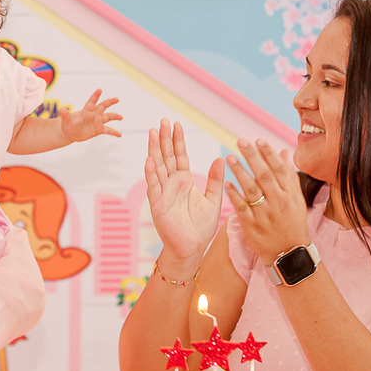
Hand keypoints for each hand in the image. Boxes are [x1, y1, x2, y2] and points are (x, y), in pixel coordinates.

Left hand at [59, 89, 121, 142]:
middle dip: (110, 102)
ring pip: (108, 117)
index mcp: (86, 110)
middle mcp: (94, 114)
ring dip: (115, 116)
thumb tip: (62, 110)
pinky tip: (120, 135)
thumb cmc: (68, 125)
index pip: (92, 101)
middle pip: (103, 105)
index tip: (99, 90)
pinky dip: (114, 132)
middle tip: (117, 99)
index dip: (95, 95)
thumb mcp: (66, 121)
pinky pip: (108, 130)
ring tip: (121, 117)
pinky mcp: (99, 129)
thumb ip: (66, 115)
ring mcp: (98, 121)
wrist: (71, 133)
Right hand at [144, 119, 223, 270]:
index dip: (177, 141)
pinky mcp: (158, 205)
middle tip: (162, 121)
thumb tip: (221, 159)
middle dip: (164, 139)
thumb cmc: (200, 227)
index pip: (179, 156)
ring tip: (153, 133)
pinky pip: (154, 187)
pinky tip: (149, 160)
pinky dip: (151, 173)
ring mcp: (162, 193)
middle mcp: (171, 184)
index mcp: (183, 182)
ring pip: (157, 167)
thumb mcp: (213, 200)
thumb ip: (216, 180)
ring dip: (154, 150)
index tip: (176, 124)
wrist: (191, 249)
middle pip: (166, 157)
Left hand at [224, 138, 309, 266]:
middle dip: (252, 157)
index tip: (258, 140)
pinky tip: (226, 183)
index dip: (268, 153)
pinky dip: (234, 195)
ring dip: (240, 172)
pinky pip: (242, 208)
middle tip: (240, 141)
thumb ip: (289, 175)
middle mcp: (279, 202)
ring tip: (230, 157)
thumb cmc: (292, 222)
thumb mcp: (296, 199)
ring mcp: (265, 215)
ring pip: (252, 190)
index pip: (279, 169)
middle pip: (264, 175)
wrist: (289, 253)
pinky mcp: (253, 226)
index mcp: (290, 194)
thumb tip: (284, 151)